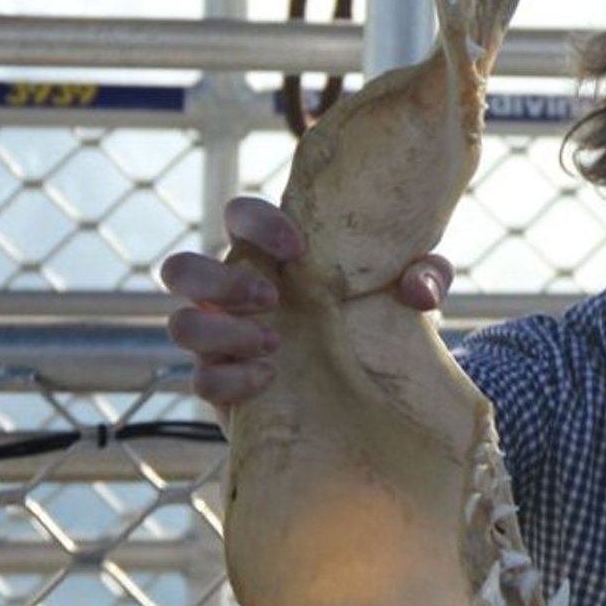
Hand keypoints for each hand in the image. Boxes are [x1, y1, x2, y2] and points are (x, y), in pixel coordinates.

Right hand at [161, 196, 452, 406]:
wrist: (370, 389)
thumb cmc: (376, 319)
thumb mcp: (407, 295)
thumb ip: (425, 276)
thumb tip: (421, 289)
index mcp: (269, 254)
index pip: (239, 216)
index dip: (257, 223)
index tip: (298, 248)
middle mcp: (231, 292)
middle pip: (182, 269)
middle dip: (220, 282)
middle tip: (272, 298)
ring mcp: (219, 339)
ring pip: (180, 325)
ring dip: (222, 332)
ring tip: (275, 343)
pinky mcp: (221, 385)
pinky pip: (200, 380)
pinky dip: (230, 379)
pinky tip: (270, 379)